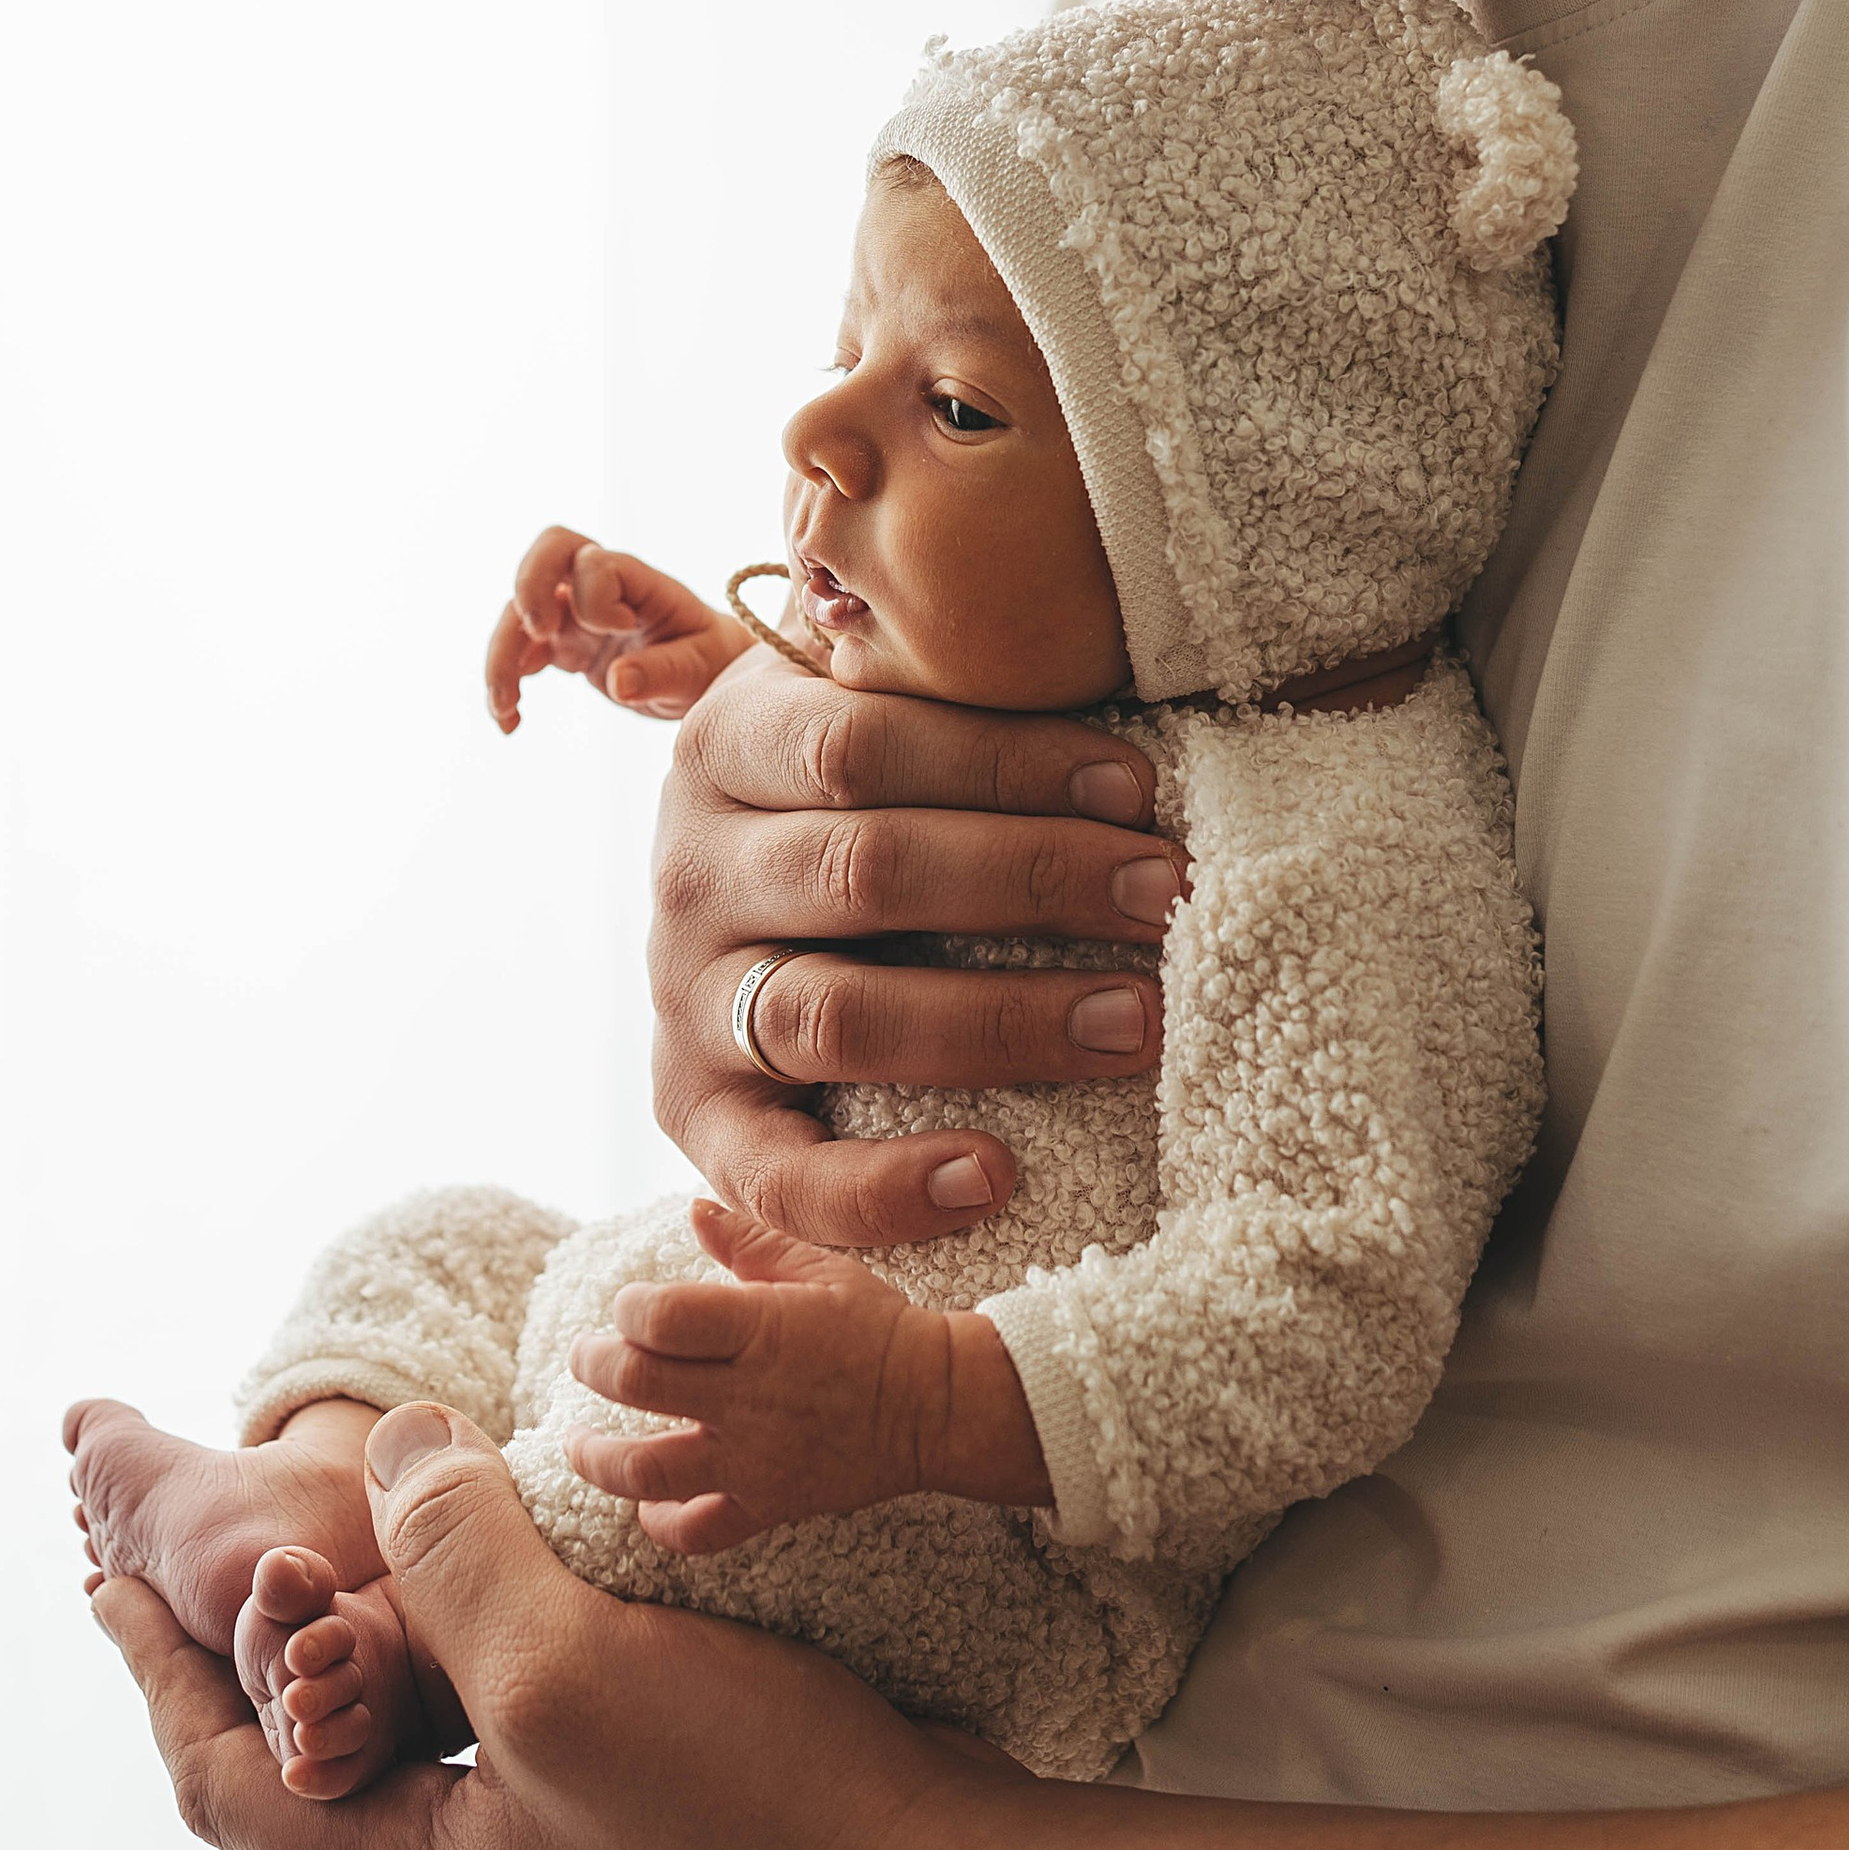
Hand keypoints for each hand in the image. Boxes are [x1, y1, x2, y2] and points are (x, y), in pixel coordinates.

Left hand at [91, 1400, 1021, 1849]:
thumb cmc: (746, 1808)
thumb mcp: (562, 1669)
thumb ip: (457, 1555)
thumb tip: (392, 1446)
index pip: (231, 1784)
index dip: (158, 1681)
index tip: (101, 1587)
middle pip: (326, 1751)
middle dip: (269, 1645)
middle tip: (219, 1543)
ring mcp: (577, 1843)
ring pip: (442, 1718)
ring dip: (393, 1622)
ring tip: (367, 1526)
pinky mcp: (659, 1803)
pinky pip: (535, 1702)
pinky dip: (499, 1621)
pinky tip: (531, 1551)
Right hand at [487, 525, 749, 727]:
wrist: (704, 676)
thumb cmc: (708, 660)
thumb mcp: (698, 669)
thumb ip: (663, 672)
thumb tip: (620, 682)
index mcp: (639, 581)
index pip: (596, 563)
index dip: (596, 596)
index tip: (623, 630)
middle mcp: (601, 588)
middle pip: (546, 553)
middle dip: (529, 588)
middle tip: (537, 632)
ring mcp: (576, 614)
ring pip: (519, 611)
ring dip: (502, 653)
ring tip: (503, 707)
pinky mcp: (563, 645)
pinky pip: (520, 652)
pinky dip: (507, 682)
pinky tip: (511, 721)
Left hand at [563, 1199, 1052, 1553]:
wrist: (940, 1405)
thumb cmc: (877, 1327)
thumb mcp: (818, 1268)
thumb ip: (748, 1242)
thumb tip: (692, 1210)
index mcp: (762, 1327)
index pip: (659, 1317)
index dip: (628, 1308)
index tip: (631, 1306)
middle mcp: (749, 1396)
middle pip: (636, 1384)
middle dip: (595, 1366)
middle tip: (588, 1358)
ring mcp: (755, 1458)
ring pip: (647, 1470)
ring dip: (597, 1456)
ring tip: (577, 1441)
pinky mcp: (769, 1505)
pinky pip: (699, 1532)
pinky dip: (662, 1525)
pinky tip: (646, 1506)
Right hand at [651, 653, 1179, 1255]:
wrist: (729, 895)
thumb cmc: (856, 792)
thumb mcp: (863, 704)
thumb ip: (944, 683)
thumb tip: (1125, 661)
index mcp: (727, 744)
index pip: (868, 745)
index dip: (1010, 762)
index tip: (1138, 786)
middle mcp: (687, 869)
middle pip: (868, 871)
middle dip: (1035, 879)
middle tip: (1167, 894)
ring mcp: (681, 997)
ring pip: (839, 1013)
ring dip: (1002, 1021)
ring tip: (1136, 1023)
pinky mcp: (690, 1113)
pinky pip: (779, 1174)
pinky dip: (884, 1188)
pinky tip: (996, 1176)